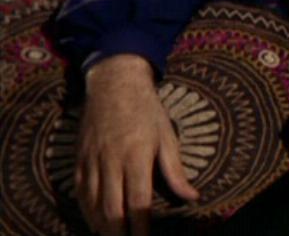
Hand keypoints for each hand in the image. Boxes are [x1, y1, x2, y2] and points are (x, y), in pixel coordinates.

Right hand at [75, 54, 198, 235]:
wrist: (114, 84)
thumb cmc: (146, 110)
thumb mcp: (167, 135)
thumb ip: (176, 170)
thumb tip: (192, 196)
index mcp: (137, 154)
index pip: (138, 201)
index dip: (141, 227)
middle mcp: (112, 160)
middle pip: (111, 210)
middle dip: (119, 233)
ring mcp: (92, 161)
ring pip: (93, 206)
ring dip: (102, 227)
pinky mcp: (79, 160)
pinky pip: (80, 193)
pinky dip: (87, 212)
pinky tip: (97, 222)